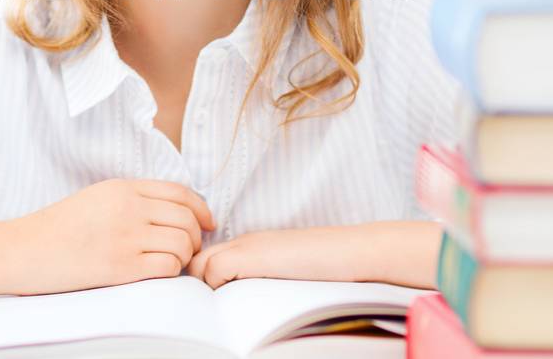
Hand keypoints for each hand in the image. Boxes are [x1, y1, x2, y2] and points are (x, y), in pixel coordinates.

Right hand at [0, 179, 214, 298]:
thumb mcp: (96, 198)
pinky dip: (172, 271)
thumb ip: (131, 199)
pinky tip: (158, 272)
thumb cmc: (56, 227)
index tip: (208, 222)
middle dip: (197, 236)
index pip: (180, 192)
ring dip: (185, 255)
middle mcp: (128, 208)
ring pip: (183, 242)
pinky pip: (167, 266)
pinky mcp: (121, 266)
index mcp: (122, 188)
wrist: (23, 249)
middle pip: (187, 217)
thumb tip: (169, 211)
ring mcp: (125, 236)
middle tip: (189, 249)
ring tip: (173, 262)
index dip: (201, 208)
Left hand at [187, 222, 440, 288]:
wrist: (356, 253)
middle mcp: (245, 242)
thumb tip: (244, 300)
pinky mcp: (252, 257)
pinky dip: (216, 288)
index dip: (203, 278)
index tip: (209, 300)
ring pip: (201, 265)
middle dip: (196, 283)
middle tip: (206, 310)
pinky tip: (233, 305)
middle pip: (198, 259)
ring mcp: (247, 247)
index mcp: (252, 245)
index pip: (209, 258)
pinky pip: (214, 271)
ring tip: (217, 312)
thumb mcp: (289, 271)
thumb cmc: (331, 266)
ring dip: (204, 289)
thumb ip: (264, 278)